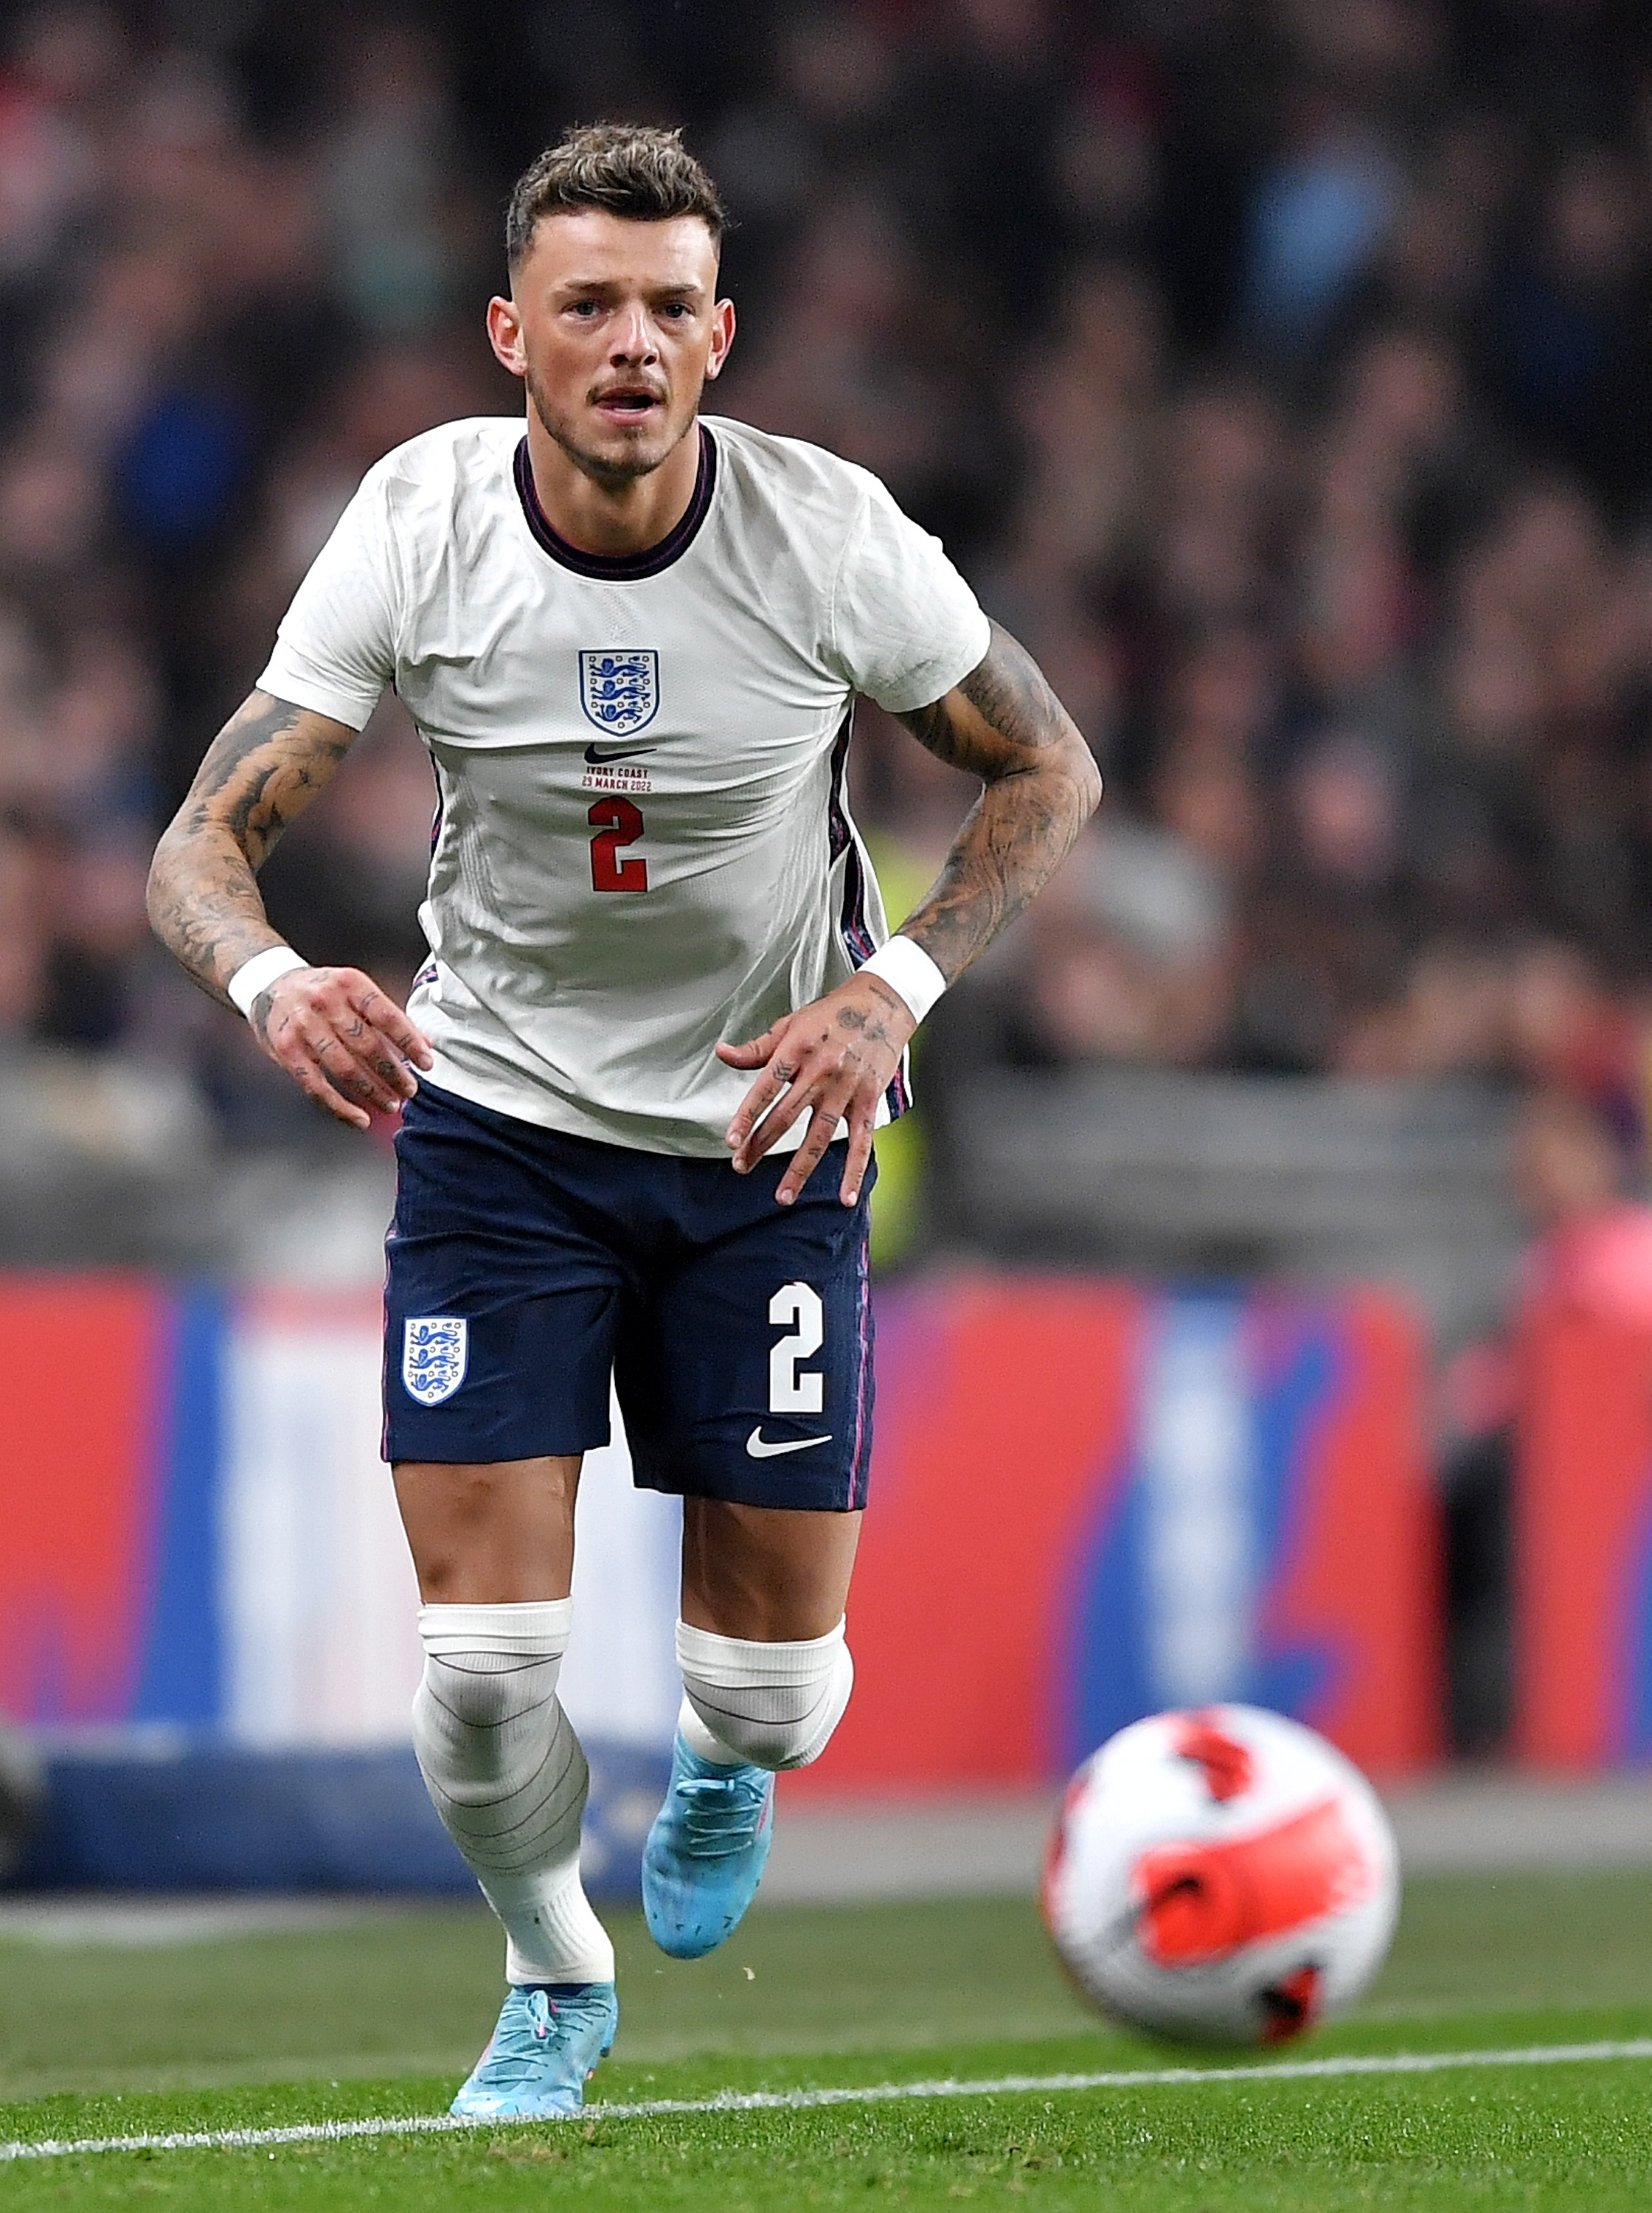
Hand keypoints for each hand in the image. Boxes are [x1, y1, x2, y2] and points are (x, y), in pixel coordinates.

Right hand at [250, 966, 433, 1130]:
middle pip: (366, 1044)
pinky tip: (359, 1118)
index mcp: (349, 983)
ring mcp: (303, 1026)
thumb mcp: (355, 991)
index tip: (427, 1064)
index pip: (386, 1016)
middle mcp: (324, 1001)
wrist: (271, 986)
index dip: (409, 1042)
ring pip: (344, 1067)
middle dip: (393, 1073)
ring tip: (390, 1104)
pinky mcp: (286, 1051)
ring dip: (371, 1091)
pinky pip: (316, 1086)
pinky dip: (340, 1107)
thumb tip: (426, 1044)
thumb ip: (387, 1016)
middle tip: (410, 1091)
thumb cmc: (324, 993)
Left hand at [717, 972, 914, 1205]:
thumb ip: (757, 1047)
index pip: (766, 1087)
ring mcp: (846, 1088)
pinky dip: (854, 1170)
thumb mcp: (791, 1024)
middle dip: (762, 1145)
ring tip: (783, 1195)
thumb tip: (723, 1053)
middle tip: (742, 1167)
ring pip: (819, 1136)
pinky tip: (845, 1195)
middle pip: (786, 1116)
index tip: (732, 1141)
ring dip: (800, 1169)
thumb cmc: (832, 1014)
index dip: (747, 1115)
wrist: (882, 1005)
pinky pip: (861, 1142)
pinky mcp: (868, 1100)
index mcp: (797, 1049)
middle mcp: (821, 1070)